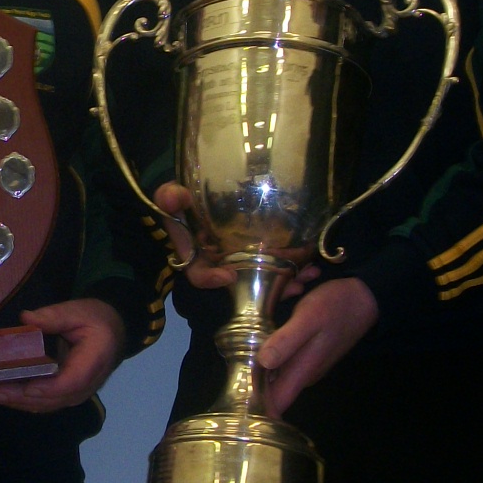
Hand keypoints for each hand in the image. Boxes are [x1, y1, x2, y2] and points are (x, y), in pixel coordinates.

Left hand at [0, 299, 124, 412]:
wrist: (114, 331)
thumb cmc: (96, 320)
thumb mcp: (78, 312)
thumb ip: (54, 316)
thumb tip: (26, 319)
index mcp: (92, 363)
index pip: (67, 384)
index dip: (43, 388)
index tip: (18, 386)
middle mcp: (85, 385)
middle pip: (51, 399)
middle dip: (17, 397)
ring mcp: (76, 393)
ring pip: (45, 405)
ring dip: (15, 402)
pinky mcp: (66, 394)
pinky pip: (44, 402)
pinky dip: (22, 401)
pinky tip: (1, 395)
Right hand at [151, 181, 318, 301]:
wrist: (197, 195)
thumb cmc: (182, 199)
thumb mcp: (171, 196)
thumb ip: (170, 197)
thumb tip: (173, 196)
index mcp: (197, 256)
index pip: (199, 275)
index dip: (211, 280)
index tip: (228, 276)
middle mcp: (220, 264)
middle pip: (240, 284)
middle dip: (263, 287)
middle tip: (288, 285)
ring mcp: (240, 260)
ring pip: (263, 277)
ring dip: (286, 280)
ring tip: (307, 275)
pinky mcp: (257, 254)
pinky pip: (275, 266)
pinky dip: (293, 268)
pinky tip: (312, 264)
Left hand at [256, 277, 378, 417]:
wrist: (364, 297)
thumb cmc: (337, 307)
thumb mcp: (309, 318)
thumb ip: (287, 341)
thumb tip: (262, 362)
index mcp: (301, 371)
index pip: (275, 405)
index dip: (254, 407)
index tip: (234, 401)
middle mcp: (301, 372)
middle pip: (266, 383)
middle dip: (253, 363)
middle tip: (252, 333)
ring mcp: (302, 362)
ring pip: (271, 363)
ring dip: (264, 343)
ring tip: (273, 314)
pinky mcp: (303, 351)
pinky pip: (279, 349)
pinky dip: (274, 334)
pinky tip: (282, 310)